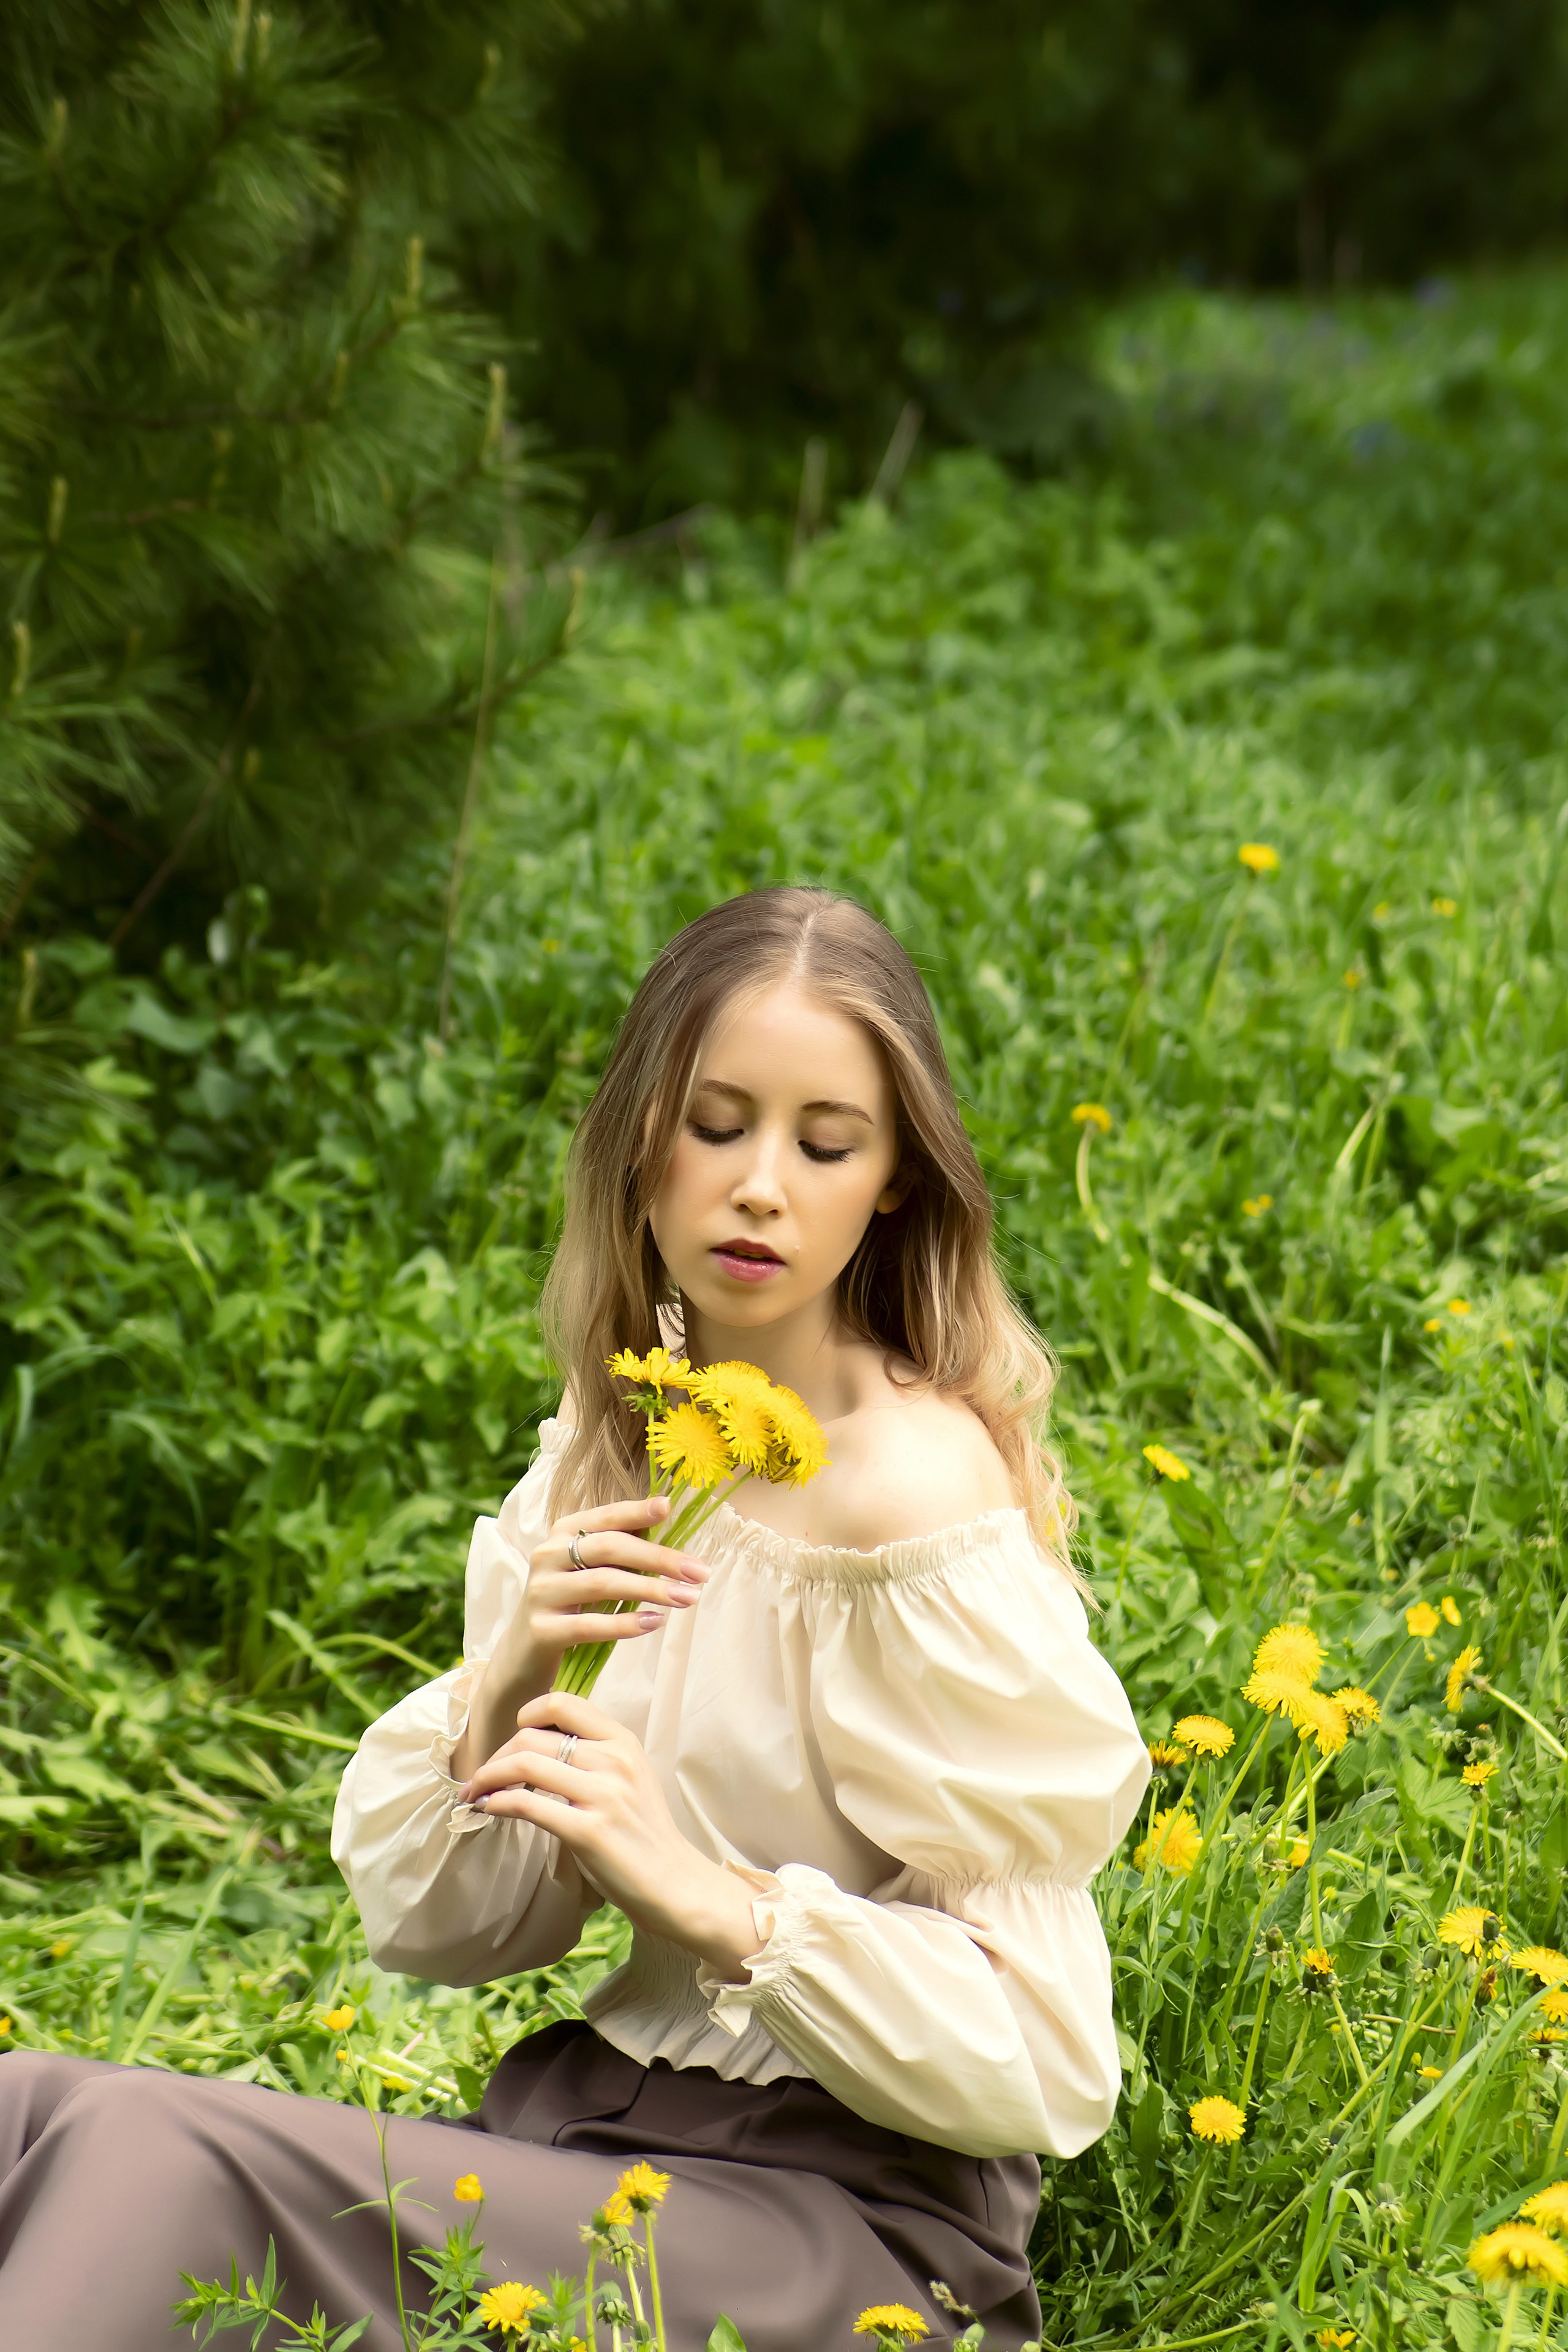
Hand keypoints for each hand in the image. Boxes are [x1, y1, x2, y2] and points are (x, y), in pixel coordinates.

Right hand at [450, 1497, 708, 1781]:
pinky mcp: (541, 1630)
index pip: (605, 1516)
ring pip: (602, 1584)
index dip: (636, 1511)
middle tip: (700, 1572)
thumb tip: (665, 1521)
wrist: (523, 1656)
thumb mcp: (590, 1570)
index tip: (669, 1509)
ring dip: (650, 1589)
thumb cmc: (570, 1606)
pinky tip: (654, 1623)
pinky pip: (588, 1624)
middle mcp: (546, 1555)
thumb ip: (620, 1548)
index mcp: (562, 1533)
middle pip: (609, 1548)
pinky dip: (624, 1624)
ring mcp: (540, 1592)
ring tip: (687, 1598)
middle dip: (659, 1558)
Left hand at [459, 1693, 761, 1983]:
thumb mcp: (629, 1778)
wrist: (674, 1884)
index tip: (512, 1737)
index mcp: (623, 1742)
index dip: (527, 1714)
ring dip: (488, 1777)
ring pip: (524, 1764)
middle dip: (496, 1755)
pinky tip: (489, 1810)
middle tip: (483, 1776)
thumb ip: (593, 1756)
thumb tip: (537, 1744)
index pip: (564, 1703)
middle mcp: (614, 1761)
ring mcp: (602, 1795)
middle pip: (533, 1736)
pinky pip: (528, 1805)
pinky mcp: (588, 1830)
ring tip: (475, 1792)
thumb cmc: (643, 1834)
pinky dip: (498, 1803)